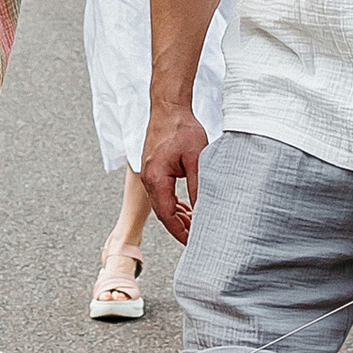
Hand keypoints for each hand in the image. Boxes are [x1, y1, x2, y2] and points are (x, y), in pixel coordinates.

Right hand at [139, 95, 207, 242]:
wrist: (169, 108)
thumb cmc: (182, 129)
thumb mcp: (197, 159)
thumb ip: (198, 187)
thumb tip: (203, 211)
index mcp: (156, 179)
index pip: (166, 216)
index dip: (180, 232)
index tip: (194, 243)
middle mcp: (149, 180)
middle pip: (163, 213)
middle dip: (180, 228)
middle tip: (199, 238)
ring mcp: (150, 175)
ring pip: (163, 204)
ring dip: (178, 216)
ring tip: (195, 226)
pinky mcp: (155, 170)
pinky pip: (163, 194)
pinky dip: (175, 204)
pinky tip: (187, 209)